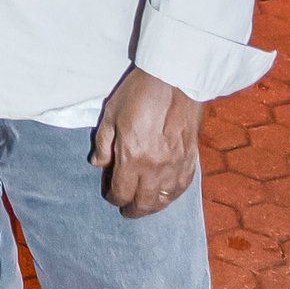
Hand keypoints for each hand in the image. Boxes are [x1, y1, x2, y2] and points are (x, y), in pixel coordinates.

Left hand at [91, 68, 202, 214]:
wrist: (174, 77)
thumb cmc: (139, 92)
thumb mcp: (111, 114)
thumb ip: (103, 143)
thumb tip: (98, 164)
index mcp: (132, 157)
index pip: (121, 192)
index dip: (113, 197)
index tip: (110, 194)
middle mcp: (154, 168)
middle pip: (143, 203)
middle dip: (132, 210)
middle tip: (127, 210)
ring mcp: (175, 165)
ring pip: (164, 199)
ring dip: (153, 207)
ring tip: (145, 206)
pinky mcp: (190, 159)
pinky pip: (181, 187)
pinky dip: (172, 196)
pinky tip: (166, 195)